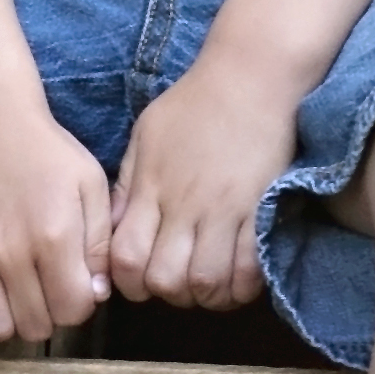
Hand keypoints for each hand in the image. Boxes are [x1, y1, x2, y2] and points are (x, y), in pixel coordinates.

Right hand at [0, 109, 111, 341]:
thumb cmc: (45, 153)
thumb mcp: (90, 184)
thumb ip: (100, 242)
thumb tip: (96, 294)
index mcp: (54, 236)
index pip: (74, 310)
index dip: (80, 304)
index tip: (74, 285)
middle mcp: (11, 252)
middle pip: (35, 326)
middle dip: (48, 314)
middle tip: (45, 287)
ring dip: (8, 321)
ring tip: (14, 296)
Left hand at [109, 53, 301, 310]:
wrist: (252, 77)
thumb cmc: (194, 103)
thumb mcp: (146, 135)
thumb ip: (127, 185)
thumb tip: (112, 228)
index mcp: (152, 186)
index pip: (127, 257)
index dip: (128, 282)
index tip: (139, 278)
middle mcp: (186, 204)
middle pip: (166, 279)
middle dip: (167, 294)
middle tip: (176, 284)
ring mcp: (226, 209)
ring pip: (207, 281)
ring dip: (205, 296)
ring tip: (207, 287)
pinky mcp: (262, 209)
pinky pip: (251, 268)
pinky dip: (242, 287)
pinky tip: (237, 281)